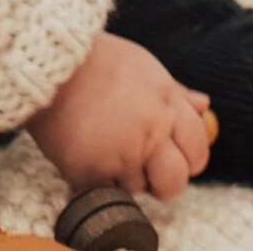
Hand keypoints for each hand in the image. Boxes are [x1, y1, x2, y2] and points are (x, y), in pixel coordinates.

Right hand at [25, 31, 212, 202]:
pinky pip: (105, 193)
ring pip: (138, 189)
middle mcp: (150, 132)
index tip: (175, 155)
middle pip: (175, 182)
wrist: (48, 63)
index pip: (198, 149)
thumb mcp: (144, 66)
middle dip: (165, 181)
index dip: (189, 157)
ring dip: (125, 177)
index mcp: (167, 104)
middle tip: (147, 167)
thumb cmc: (97, 59)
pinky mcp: (91, 173)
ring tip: (105, 146)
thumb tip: (204, 106)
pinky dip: (98, 181)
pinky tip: (89, 155)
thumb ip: (176, 92)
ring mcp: (121, 155)